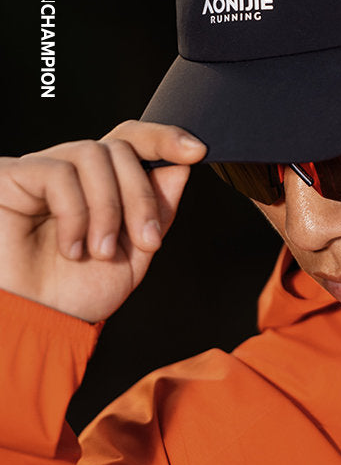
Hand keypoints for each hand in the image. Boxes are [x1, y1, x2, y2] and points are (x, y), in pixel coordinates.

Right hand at [0, 122, 205, 322]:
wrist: (35, 326)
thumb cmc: (75, 294)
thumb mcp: (134, 253)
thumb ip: (158, 212)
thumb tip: (180, 169)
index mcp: (101, 184)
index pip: (134, 142)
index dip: (166, 138)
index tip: (197, 152)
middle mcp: (72, 171)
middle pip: (122, 148)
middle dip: (143, 195)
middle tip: (146, 241)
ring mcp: (41, 171)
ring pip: (95, 154)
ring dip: (110, 208)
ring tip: (101, 252)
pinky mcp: (12, 176)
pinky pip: (59, 173)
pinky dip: (75, 213)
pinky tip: (71, 248)